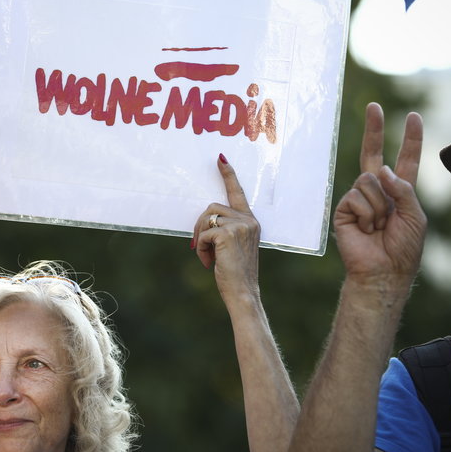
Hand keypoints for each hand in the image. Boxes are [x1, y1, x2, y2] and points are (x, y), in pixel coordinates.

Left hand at [193, 154, 260, 302]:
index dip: (229, 175)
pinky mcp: (228, 234)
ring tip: (207, 257)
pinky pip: (203, 234)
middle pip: (212, 208)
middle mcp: (248, 220)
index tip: (220, 159)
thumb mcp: (232, 247)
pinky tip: (209, 262)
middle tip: (200, 247)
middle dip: (200, 226)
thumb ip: (224, 230)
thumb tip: (204, 221)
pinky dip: (201, 248)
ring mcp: (240, 226)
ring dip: (200, 239)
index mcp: (250, 221)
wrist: (243, 292)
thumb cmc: (235, 272)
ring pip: (206, 219)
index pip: (237, 193)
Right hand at [333, 103, 426, 286]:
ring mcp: (358, 198)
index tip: (413, 117)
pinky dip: (367, 214)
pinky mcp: (343, 208)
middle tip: (374, 106)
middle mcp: (377, 191)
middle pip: (373, 154)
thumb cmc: (403, 249)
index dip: (410, 139)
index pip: (405, 160)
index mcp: (399, 192)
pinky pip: (356, 197)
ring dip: (380, 206)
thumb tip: (380, 169)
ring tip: (380, 227)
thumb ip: (402, 189)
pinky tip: (367, 230)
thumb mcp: (415, 215)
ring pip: (368, 181)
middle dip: (374, 129)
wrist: (382, 272)